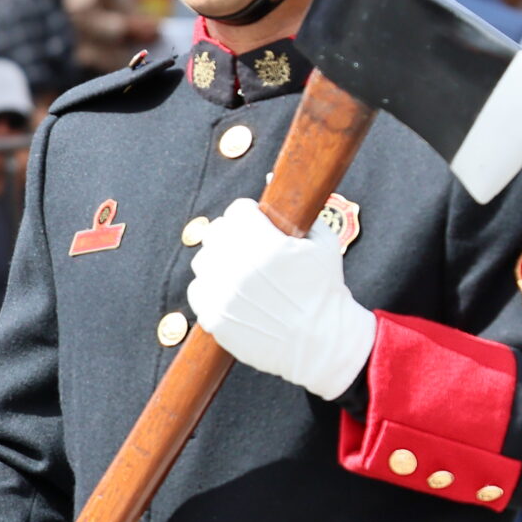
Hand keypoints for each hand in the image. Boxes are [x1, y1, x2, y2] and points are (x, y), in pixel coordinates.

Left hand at [187, 198, 374, 399]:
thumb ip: (299, 211)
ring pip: (204, 260)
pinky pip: (197, 289)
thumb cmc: (325, 291)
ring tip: (241, 271)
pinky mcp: (213, 317)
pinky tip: (232, 292)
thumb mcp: (323, 243)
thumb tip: (270, 179)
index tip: (257, 224)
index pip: (238, 211)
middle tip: (248, 247)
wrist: (320, 343)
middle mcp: (239, 268)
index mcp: (266, 246)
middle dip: (233, 235)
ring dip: (219, 261)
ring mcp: (223, 294)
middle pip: (216, 232)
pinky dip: (211, 287)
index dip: (250, 215)